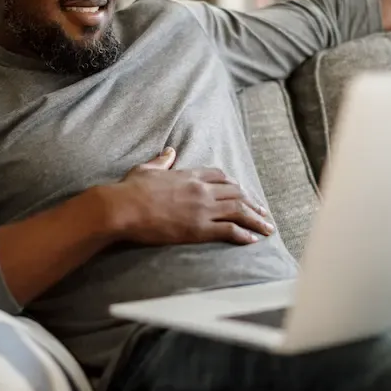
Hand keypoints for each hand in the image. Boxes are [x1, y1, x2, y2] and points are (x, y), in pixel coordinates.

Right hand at [99, 147, 275, 245]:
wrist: (123, 208)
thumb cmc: (130, 189)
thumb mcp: (147, 169)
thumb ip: (162, 160)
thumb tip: (170, 151)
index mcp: (189, 174)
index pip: (221, 176)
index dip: (235, 184)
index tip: (243, 191)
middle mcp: (201, 190)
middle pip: (236, 193)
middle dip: (252, 202)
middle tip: (263, 211)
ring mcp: (202, 208)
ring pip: (239, 211)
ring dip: (256, 219)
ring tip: (267, 227)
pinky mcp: (199, 228)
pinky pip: (229, 229)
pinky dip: (244, 234)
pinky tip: (252, 239)